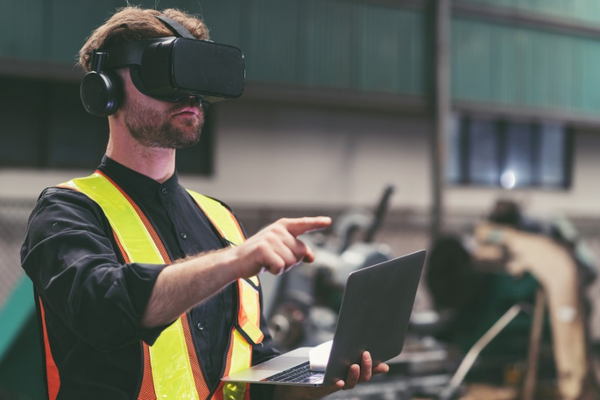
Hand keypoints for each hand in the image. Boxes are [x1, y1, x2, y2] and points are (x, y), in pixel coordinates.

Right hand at [230, 217, 330, 277]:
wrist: (236, 261)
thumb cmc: (259, 256)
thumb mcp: (280, 250)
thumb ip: (297, 251)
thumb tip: (312, 257)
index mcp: (282, 227)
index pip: (303, 225)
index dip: (316, 223)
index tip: (328, 221)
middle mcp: (277, 230)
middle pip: (301, 252)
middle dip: (291, 261)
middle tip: (274, 259)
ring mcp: (270, 238)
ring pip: (291, 261)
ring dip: (282, 267)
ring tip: (268, 261)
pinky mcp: (264, 249)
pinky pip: (281, 266)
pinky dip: (274, 271)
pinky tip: (264, 265)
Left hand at [273, 351, 389, 398]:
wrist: (298, 379)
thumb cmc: (318, 364)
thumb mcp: (333, 352)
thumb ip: (345, 347)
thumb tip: (359, 333)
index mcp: (350, 372)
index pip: (367, 371)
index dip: (376, 369)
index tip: (385, 365)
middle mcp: (346, 380)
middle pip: (361, 378)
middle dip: (366, 367)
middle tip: (366, 354)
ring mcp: (335, 384)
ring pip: (349, 384)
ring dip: (353, 376)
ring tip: (354, 365)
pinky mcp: (322, 387)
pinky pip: (330, 387)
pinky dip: (336, 384)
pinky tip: (338, 381)